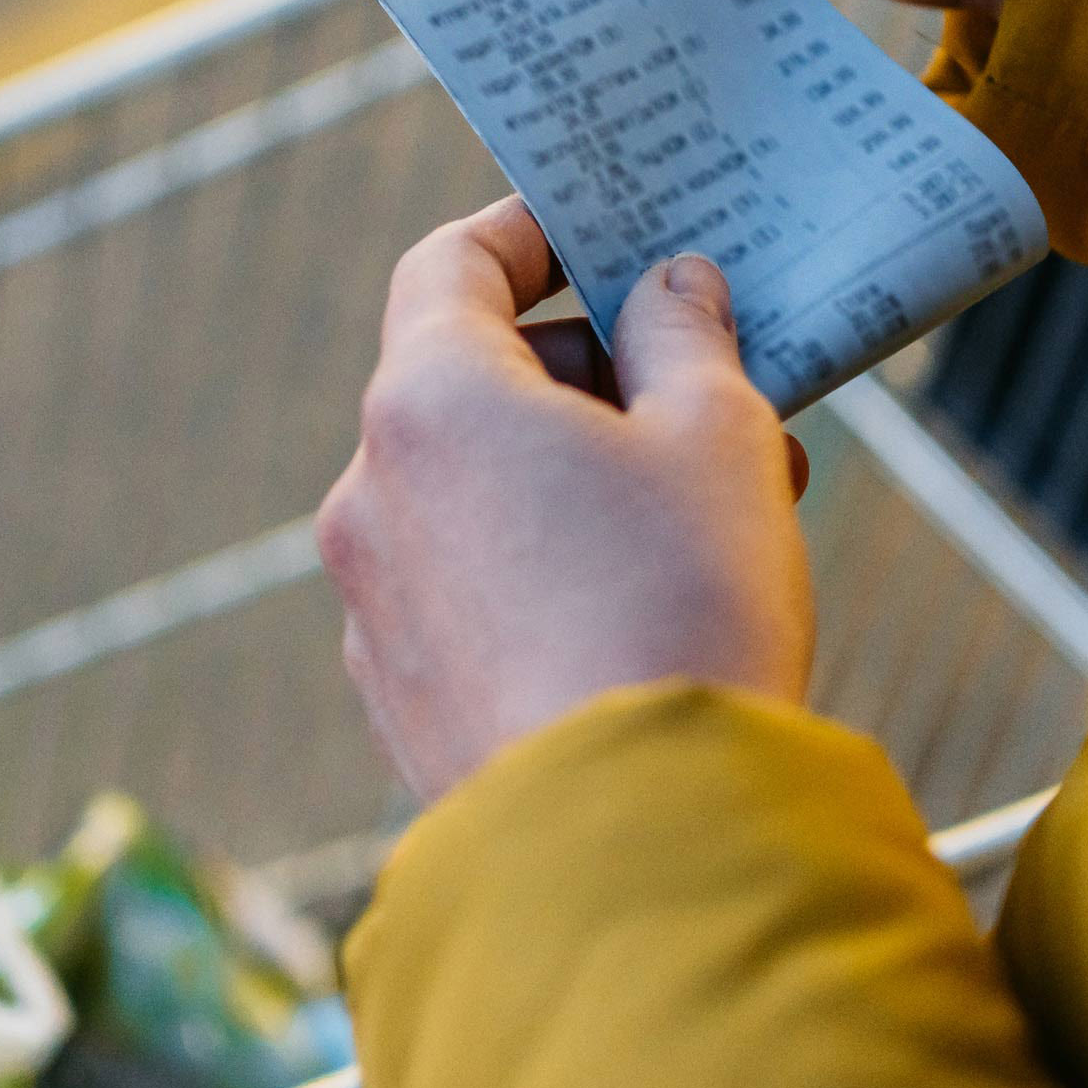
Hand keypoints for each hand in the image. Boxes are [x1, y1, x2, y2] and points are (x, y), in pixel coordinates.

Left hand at [320, 197, 813, 804]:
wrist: (635, 853)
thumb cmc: (679, 615)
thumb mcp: (718, 440)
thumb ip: (687, 339)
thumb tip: (669, 290)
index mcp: (429, 402)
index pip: (451, 264)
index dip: (530, 234)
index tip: (599, 234)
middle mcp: (370, 495)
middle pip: (468, 383)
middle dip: (593, 377)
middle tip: (712, 396)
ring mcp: (372, 607)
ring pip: (477, 497)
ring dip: (581, 478)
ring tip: (716, 514)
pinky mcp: (399, 701)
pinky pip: (470, 592)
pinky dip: (546, 569)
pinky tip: (649, 609)